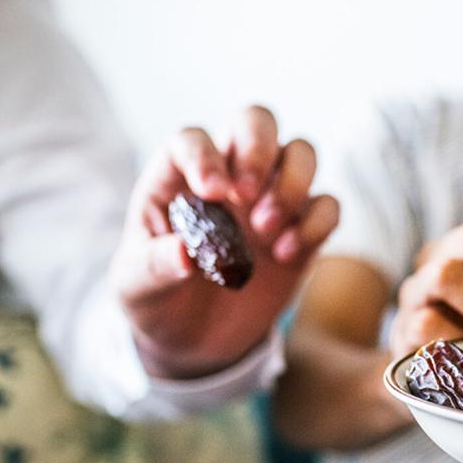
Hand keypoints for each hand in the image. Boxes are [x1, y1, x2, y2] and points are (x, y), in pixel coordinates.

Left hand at [110, 106, 338, 378]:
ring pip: (300, 152)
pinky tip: (285, 255)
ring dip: (292, 182)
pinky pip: (326, 204)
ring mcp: (268, 198)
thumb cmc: (156, 298)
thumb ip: (154, 267)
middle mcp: (227, 176)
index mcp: (177, 177)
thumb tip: (184, 255)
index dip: (203, 154)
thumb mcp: (136, 288)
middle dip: (258, 145)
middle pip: (255, 121)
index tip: (212, 192)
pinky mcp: (300, 229)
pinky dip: (315, 223)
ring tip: (266, 229)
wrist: (194, 341)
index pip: (191, 139)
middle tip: (246, 194)